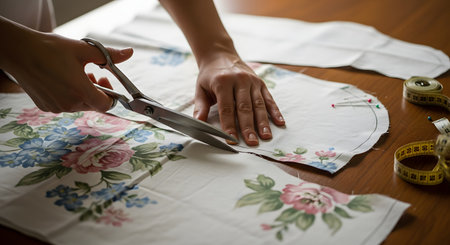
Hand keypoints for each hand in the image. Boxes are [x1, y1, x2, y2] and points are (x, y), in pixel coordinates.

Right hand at [2, 26, 131, 112]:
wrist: (18, 52)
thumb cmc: (49, 49)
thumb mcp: (83, 49)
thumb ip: (109, 55)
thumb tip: (129, 53)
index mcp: (80, 91)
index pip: (106, 105)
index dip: (111, 96)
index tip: (105, 81)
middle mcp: (69, 104)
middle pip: (93, 104)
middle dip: (96, 90)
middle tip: (90, 73)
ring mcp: (56, 107)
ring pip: (79, 105)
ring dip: (82, 92)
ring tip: (74, 74)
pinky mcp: (46, 107)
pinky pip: (64, 105)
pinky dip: (68, 95)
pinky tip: (61, 79)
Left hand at [193, 52, 284, 145]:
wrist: (220, 55)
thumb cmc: (209, 76)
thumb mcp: (200, 89)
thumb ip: (200, 107)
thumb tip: (198, 124)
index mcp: (222, 82)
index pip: (226, 108)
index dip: (229, 125)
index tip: (232, 140)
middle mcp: (239, 80)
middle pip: (245, 107)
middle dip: (248, 127)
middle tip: (251, 142)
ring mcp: (252, 81)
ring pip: (258, 104)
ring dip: (263, 122)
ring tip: (266, 136)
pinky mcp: (260, 82)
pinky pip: (269, 98)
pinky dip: (275, 111)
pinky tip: (280, 122)